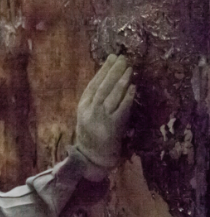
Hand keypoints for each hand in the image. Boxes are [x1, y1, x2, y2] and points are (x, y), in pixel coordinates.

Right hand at [74, 54, 135, 173]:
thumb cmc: (91, 137)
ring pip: (112, 96)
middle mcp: (90, 111)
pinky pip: (121, 109)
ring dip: (122, 81)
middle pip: (103, 87)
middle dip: (113, 71)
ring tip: (129, 68)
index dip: (103, 70)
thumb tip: (106, 81)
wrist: (92, 159)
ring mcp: (101, 119)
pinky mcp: (112, 127)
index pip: (93, 84)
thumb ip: (94, 101)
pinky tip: (133, 88)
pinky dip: (128, 98)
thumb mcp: (87, 116)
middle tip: (123, 58)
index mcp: (82, 107)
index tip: (112, 58)